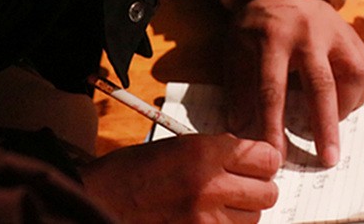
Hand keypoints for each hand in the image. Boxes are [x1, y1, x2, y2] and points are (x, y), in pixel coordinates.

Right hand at [80, 134, 279, 222]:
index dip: (264, 162)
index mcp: (204, 153)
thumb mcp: (178, 146)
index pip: (267, 158)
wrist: (95, 204)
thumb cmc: (131, 174)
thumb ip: (219, 151)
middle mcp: (209, 186)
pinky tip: (208, 220)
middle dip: (257, 189)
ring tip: (217, 206)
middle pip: (268, 192)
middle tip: (239, 187)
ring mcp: (204, 220)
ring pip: (254, 218)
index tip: (257, 166)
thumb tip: (254, 158)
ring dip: (242, 212)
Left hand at [223, 0, 363, 166]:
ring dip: (346, 107)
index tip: (276, 155)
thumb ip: (239, 89)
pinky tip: (345, 102)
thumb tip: (241, 131)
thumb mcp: (235, 51)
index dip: (274, 124)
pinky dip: (360, 93)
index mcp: (272, 37)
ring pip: (354, 75)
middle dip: (325, 126)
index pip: (273, 88)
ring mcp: (335, 32)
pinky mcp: (353, 34)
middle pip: (321, 84)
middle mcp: (308, 33)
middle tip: (328, 159)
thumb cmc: (255, 26)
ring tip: (332, 123)